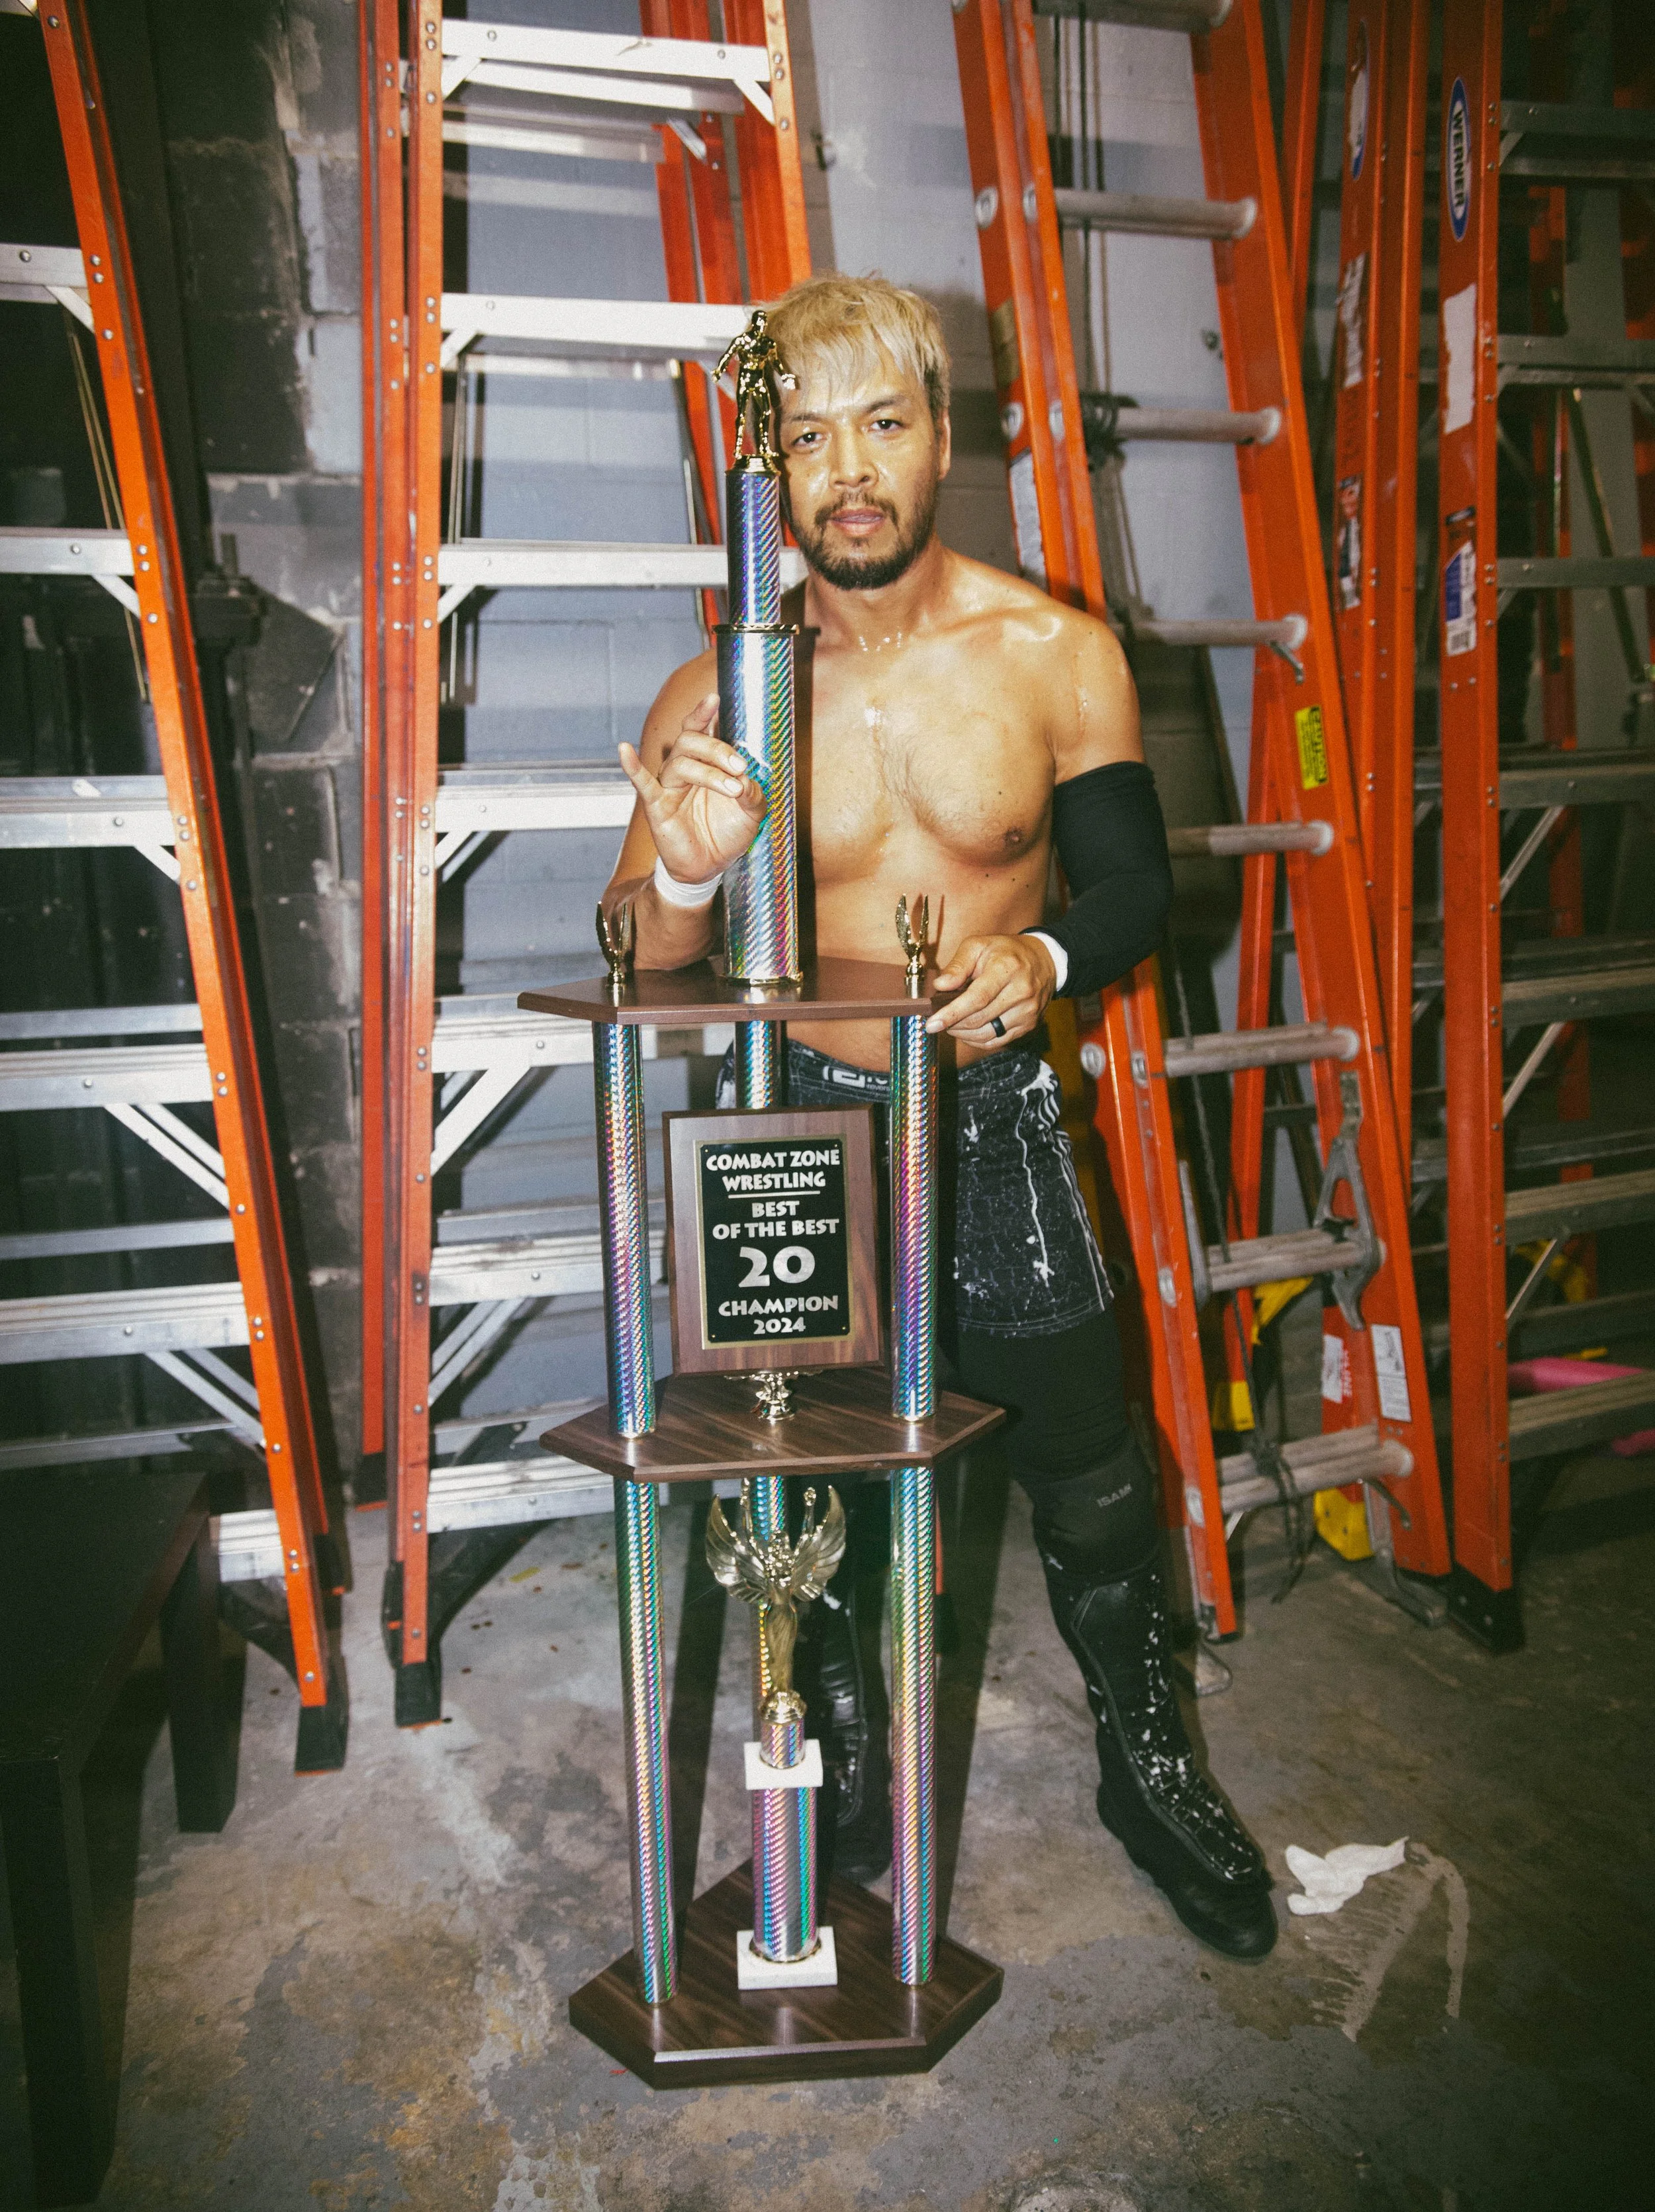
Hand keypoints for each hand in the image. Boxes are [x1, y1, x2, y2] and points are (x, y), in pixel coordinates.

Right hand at [618, 694, 766, 885]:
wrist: (709, 867)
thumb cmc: (727, 833)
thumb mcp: (751, 812)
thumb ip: (754, 793)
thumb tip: (747, 780)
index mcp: (705, 763)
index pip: (700, 730)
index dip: (704, 713)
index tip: (713, 697)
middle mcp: (684, 768)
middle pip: (690, 742)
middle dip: (717, 749)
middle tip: (740, 766)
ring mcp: (668, 786)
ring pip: (680, 763)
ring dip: (709, 772)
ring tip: (733, 789)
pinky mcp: (657, 805)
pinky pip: (642, 782)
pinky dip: (632, 766)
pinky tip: (624, 749)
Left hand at [926, 933, 1056, 1049]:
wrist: (1044, 961)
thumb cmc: (1005, 952)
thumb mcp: (979, 945)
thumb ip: (958, 965)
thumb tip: (941, 986)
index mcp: (1007, 968)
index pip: (977, 998)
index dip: (952, 1013)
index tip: (932, 1024)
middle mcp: (1021, 992)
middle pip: (979, 1019)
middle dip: (953, 1024)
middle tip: (938, 1020)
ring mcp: (1028, 1011)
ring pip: (986, 1034)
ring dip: (963, 1033)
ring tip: (952, 1023)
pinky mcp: (1029, 1025)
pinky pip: (997, 1041)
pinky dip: (977, 1039)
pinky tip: (968, 1030)